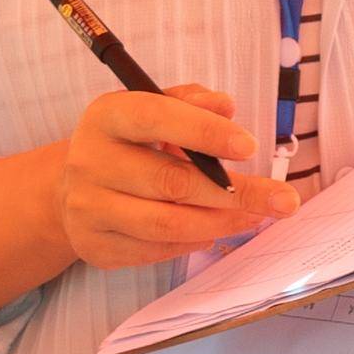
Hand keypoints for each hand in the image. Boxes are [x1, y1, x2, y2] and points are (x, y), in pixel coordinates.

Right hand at [52, 83, 285, 267]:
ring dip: (221, 222)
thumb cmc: (129, 144)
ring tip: (255, 217)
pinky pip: (155, 250)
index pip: (156, 118)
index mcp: (107, 117)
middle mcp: (90, 161)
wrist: (71, 189)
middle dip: (236, 192)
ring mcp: (89, 207)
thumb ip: (191, 102)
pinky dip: (192, 242)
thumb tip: (226, 106)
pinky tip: (213, 232)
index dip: (205, 132)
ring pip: (167, 223)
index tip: (251, 147)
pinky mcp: (95, 245)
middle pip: (171, 181)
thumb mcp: (153, 110)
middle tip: (282, 200)